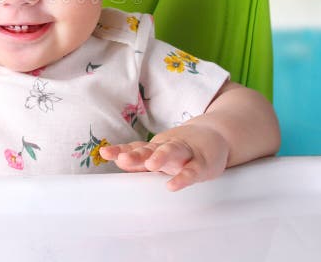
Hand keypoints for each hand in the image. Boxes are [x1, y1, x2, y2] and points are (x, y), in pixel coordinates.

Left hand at [99, 123, 229, 190]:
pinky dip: (183, 177)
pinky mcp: (202, 163)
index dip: (120, 150)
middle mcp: (167, 147)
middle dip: (136, 154)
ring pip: (172, 152)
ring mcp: (185, 153)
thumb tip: (119, 161)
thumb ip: (141, 160)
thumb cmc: (182, 149)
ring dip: (161, 156)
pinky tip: (173, 185)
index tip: (104, 153)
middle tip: (123, 159)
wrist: (216, 135)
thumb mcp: (160, 153)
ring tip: (151, 164)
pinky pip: (192, 171)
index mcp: (155, 146)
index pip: (135, 148)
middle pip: (150, 149)